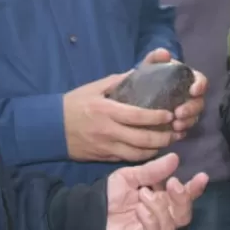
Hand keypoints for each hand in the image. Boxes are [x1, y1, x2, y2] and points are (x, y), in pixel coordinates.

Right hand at [64, 74, 178, 162]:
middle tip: (176, 130)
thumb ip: (120, 80)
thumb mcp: (95, 87)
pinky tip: (153, 150)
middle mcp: (108, 131)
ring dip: (157, 149)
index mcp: (106, 111)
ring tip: (170, 141)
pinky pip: (129, 159)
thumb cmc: (75, 103)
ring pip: (138, 153)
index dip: (156, 117)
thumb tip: (143, 70)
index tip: (170, 114)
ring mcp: (107, 147)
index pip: (136, 116)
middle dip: (163, 137)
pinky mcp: (105, 157)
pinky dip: (144, 156)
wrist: (52, 128)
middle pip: (142, 139)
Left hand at [104, 153, 208, 229]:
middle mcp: (162, 215)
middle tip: (173, 184)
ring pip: (173, 223)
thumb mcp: (131, 176)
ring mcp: (154, 229)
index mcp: (162, 197)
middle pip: (185, 212)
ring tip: (144, 194)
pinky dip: (151, 218)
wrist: (90, 212)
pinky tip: (139, 209)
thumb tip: (175, 158)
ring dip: (161, 206)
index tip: (202, 176)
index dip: (195, 188)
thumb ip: (152, 171)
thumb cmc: (111, 194)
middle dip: (183, 198)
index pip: (184, 195)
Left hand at [139, 49, 208, 133]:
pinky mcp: (178, 124)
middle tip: (178, 114)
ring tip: (175, 126)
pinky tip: (174, 134)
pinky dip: (181, 132)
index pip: (201, 81)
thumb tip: (165, 53)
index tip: (193, 90)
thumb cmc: (143, 79)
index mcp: (186, 79)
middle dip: (192, 109)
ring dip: (188, 122)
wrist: (132, 97)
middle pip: (199, 102)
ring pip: (194, 118)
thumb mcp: (147, 67)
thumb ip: (155, 58)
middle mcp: (189, 96)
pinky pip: (185, 130)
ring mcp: (185, 111)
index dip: (201, 85)